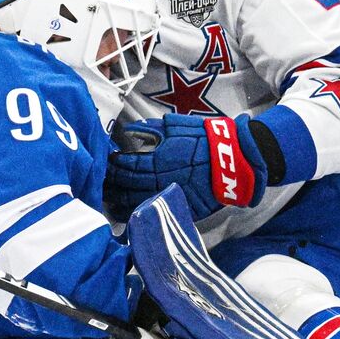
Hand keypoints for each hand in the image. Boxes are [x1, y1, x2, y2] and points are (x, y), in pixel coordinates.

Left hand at [106, 114, 267, 220]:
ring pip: (138, 202)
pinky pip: (156, 211)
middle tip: (101, 182)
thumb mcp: (180, 125)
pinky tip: (128, 213)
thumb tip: (132, 130)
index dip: (115, 165)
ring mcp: (172, 196)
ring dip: (121, 201)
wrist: (237, 159)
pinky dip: (139, 213)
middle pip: (129, 185)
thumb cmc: (209, 139)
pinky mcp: (183, 208)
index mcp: (160, 159)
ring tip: (110, 200)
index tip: (107, 162)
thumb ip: (153, 129)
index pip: (128, 165)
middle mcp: (162, 180)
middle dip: (113, 183)